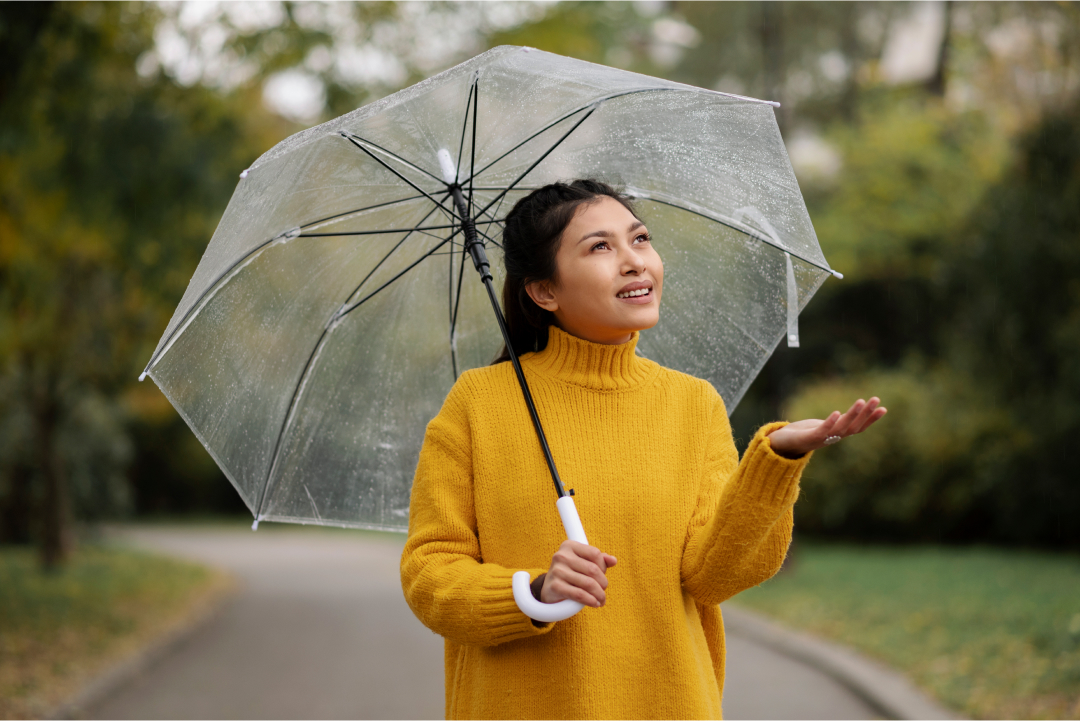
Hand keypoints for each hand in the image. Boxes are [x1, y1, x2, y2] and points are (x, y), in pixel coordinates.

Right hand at [538, 540, 616, 607]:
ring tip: (601, 599)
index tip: (602, 575)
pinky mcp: (555, 586)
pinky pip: (579, 594)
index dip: (603, 566)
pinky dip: (590, 600)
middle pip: (593, 570)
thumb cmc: (570, 573)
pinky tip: (595, 603)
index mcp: (569, 546)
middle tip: (603, 590)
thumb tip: (613, 560)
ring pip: (588, 583)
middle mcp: (562, 556)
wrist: (550, 589)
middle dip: (603, 583)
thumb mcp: (583, 563)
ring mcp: (557, 571)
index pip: (595, 554)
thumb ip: (599, 560)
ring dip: (599, 594)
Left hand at [767, 397, 886, 457]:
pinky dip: (831, 422)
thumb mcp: (821, 427)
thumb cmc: (802, 435)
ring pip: (841, 428)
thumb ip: (833, 424)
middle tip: (876, 399)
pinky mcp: (809, 438)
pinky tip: (837, 412)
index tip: (883, 408)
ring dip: (852, 415)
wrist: (782, 445)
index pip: (858, 427)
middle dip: (866, 413)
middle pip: (853, 426)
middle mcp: (833, 438)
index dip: (871, 419)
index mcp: (837, 435)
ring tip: (861, 401)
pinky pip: (823, 431)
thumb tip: (844, 416)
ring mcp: (822, 439)